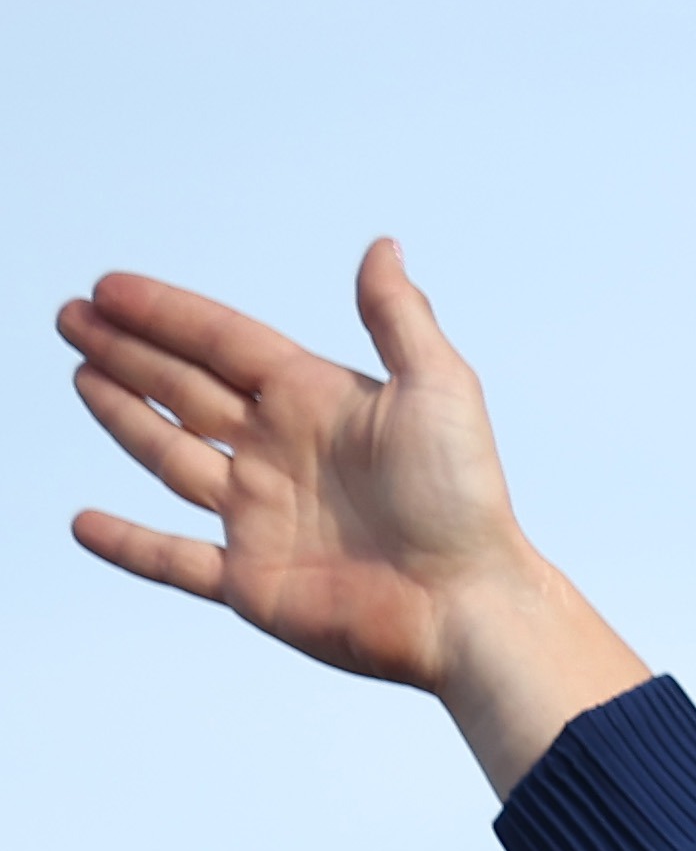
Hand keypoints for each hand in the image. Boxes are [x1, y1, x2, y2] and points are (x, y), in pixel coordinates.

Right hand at [59, 240, 641, 796]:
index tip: (108, 287)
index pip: (226, 344)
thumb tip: (383, 247)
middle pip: (187, 389)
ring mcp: (263, 517)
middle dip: (129, 351)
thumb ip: (399, 319)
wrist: (469, 603)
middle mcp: (283, 453)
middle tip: (72, 315)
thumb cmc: (464, 498)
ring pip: (171, 455)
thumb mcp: (439, 389)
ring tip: (81, 374)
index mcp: (318, 403)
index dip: (167, 314)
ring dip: (124, 416)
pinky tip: (85, 522)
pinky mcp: (252, 581)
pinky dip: (129, 544)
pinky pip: (174, 560)